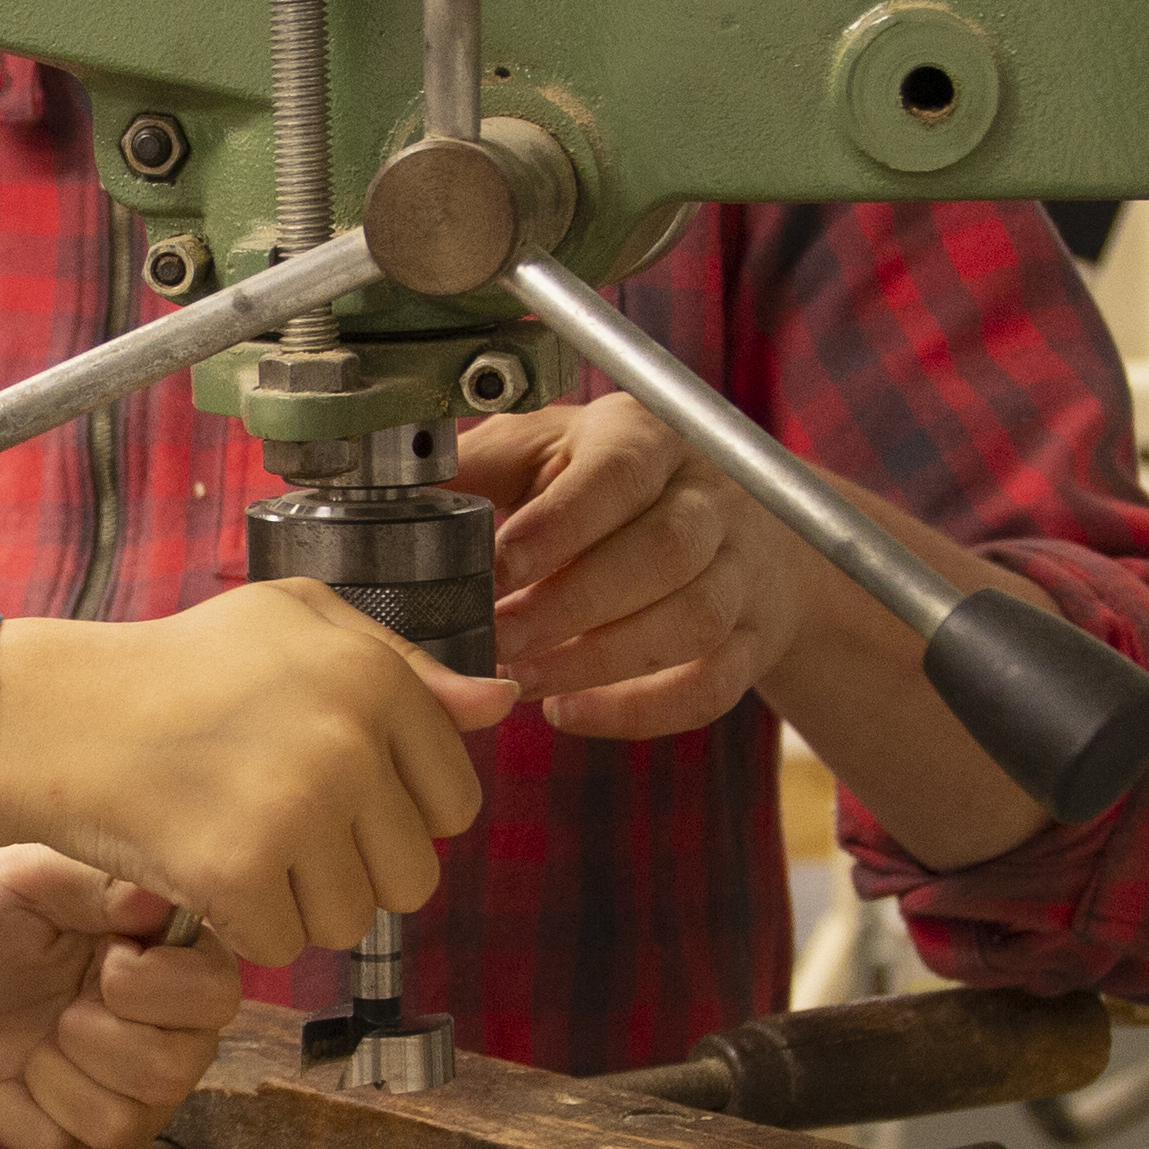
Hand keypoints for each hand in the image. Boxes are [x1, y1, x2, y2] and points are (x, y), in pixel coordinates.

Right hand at [0, 582, 508, 966]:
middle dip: (355, 869)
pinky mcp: (238, 872)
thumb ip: (406, 664)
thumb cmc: (183, 669)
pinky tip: (203, 869)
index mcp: (376, 678)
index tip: (332, 792)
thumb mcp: (298, 623)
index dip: (395, 811)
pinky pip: (284, 946)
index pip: (455, 802)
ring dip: (299, 904)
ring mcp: (295, 808)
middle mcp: (348, 740)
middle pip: (414, 876)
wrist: (63, 716)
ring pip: (354, 921)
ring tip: (239, 841)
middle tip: (280, 826)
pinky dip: (243, 927)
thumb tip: (501, 703)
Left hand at [0, 847, 243, 1148]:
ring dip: (58, 1078)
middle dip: (99, 1037)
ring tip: (30, 1044)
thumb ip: (93, 881)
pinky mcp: (82, 1139)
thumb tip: (163, 901)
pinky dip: (23, 1114)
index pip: (218, 989)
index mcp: (159, 953)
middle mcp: (160, 1025)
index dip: (159, 986)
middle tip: (58, 1010)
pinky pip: (76, 1148)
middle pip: (182, 1064)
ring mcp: (124, 1089)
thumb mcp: (17, 879)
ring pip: (132, 1115)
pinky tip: (5, 1084)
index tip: (103, 959)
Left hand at [459, 397, 1052, 867]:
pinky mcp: (753, 637)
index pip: (619, 474)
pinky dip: (639, 710)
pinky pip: (712, 685)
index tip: (498, 566)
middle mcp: (709, 496)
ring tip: (523, 680)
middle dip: (572, 606)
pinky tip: (570, 711)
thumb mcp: (543, 449)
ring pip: (692, 621)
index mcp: (649, 437)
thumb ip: (479, 465)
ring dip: (599, 661)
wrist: (729, 526)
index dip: (561, 525)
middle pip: (664, 552)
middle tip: (498, 641)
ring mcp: (742, 569)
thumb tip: (395, 483)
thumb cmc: (607, 485)